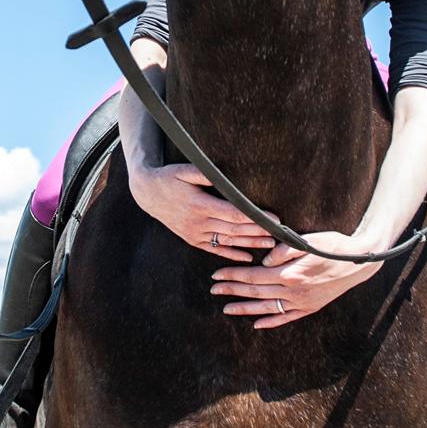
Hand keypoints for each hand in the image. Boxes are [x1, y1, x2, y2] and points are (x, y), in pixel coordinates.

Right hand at [130, 162, 276, 262]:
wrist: (147, 194)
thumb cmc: (168, 178)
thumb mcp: (182, 170)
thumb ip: (202, 173)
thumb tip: (220, 175)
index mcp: (200, 205)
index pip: (234, 214)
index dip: (255, 218)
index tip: (273, 219)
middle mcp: (198, 222)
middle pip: (234, 230)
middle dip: (258, 232)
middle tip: (279, 234)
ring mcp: (194, 233)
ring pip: (227, 241)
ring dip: (249, 244)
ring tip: (270, 245)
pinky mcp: (191, 238)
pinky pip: (214, 248)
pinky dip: (231, 254)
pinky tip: (246, 257)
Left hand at [210, 232, 385, 326]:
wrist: (360, 263)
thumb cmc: (334, 247)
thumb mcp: (308, 241)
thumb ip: (284, 251)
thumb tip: (263, 261)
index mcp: (290, 274)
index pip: (253, 276)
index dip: (233, 275)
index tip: (216, 274)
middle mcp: (294, 292)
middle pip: (255, 292)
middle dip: (232, 290)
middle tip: (213, 289)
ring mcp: (302, 302)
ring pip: (267, 308)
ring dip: (245, 308)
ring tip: (227, 309)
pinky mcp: (310, 307)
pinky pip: (286, 317)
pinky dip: (270, 321)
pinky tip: (257, 324)